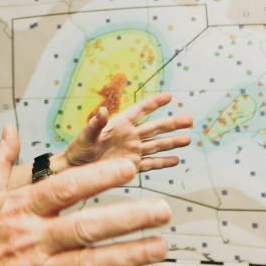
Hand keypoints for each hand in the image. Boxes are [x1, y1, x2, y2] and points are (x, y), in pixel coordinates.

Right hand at [0, 124, 170, 265]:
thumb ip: (0, 161)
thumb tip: (10, 131)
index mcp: (18, 210)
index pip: (65, 188)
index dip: (99, 177)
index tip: (128, 168)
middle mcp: (30, 241)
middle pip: (86, 227)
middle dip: (128, 217)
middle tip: (161, 209)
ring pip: (89, 265)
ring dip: (128, 256)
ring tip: (158, 247)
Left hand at [62, 92, 192, 172]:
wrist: (75, 169)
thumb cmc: (79, 148)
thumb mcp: (86, 135)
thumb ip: (96, 123)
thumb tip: (102, 110)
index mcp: (120, 124)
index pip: (140, 111)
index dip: (154, 103)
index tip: (169, 96)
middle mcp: (130, 136)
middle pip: (155, 128)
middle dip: (172, 124)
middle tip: (190, 120)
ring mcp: (132, 151)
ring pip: (157, 145)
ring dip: (172, 143)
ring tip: (188, 139)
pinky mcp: (132, 166)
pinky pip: (151, 164)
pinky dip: (163, 163)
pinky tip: (176, 160)